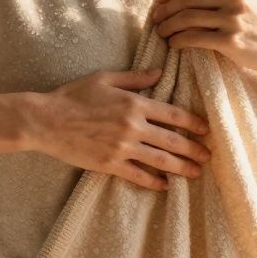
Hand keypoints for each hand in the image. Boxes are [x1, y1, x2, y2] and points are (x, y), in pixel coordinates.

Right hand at [30, 66, 212, 190]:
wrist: (46, 120)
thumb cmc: (73, 96)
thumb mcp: (105, 78)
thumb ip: (135, 77)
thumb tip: (160, 71)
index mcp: (134, 103)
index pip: (174, 115)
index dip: (194, 123)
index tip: (206, 130)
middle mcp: (133, 127)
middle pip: (173, 140)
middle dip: (194, 149)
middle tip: (209, 156)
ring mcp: (122, 148)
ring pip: (161, 160)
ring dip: (182, 167)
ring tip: (196, 173)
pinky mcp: (109, 165)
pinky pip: (138, 176)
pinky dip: (153, 182)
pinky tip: (165, 186)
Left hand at [149, 0, 256, 79]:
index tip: (159, 0)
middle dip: (164, 9)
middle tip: (155, 19)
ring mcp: (234, 18)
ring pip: (187, 17)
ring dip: (167, 25)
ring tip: (161, 32)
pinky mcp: (231, 41)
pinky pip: (194, 37)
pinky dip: (178, 40)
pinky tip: (173, 43)